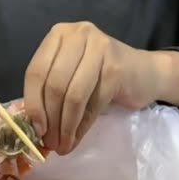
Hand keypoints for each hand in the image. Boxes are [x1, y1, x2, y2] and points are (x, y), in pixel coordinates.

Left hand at [23, 22, 160, 154]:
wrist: (145, 73)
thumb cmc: (100, 75)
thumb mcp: (71, 73)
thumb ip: (50, 90)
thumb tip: (34, 127)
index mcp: (60, 34)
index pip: (36, 71)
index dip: (33, 103)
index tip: (34, 129)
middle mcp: (78, 35)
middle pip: (54, 84)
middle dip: (50, 119)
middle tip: (50, 143)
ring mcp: (99, 49)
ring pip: (73, 96)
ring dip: (66, 127)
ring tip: (63, 145)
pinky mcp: (116, 68)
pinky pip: (93, 104)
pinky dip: (82, 126)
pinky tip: (77, 138)